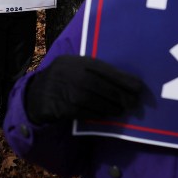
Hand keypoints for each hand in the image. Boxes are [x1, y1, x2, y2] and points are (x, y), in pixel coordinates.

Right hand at [25, 55, 143, 123]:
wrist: (38, 93)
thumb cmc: (64, 77)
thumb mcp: (76, 65)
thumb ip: (95, 69)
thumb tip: (124, 80)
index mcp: (81, 62)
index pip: (108, 71)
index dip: (125, 80)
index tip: (139, 87)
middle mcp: (76, 76)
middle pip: (106, 88)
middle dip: (123, 97)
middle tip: (134, 103)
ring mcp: (70, 93)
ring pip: (99, 102)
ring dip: (113, 108)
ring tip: (122, 110)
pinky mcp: (66, 108)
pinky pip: (88, 113)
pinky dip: (100, 115)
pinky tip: (107, 114)